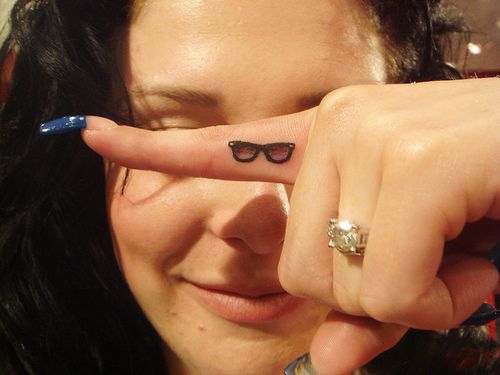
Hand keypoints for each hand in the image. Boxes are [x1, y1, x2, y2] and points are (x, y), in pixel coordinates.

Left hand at [81, 78, 499, 373]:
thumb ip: (364, 307)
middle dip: (368, 297)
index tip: (91, 135)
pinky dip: (433, 299)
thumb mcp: (425, 259)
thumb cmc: (493, 197)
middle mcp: (338, 124)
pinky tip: (473, 263)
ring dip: (410, 298)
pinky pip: (386, 280)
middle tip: (435, 270)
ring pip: (337, 279)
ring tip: (460, 257)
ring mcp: (369, 136)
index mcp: (329, 136)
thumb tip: (320, 363)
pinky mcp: (411, 161)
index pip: (224, 146)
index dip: (154, 149)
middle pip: (296, 266)